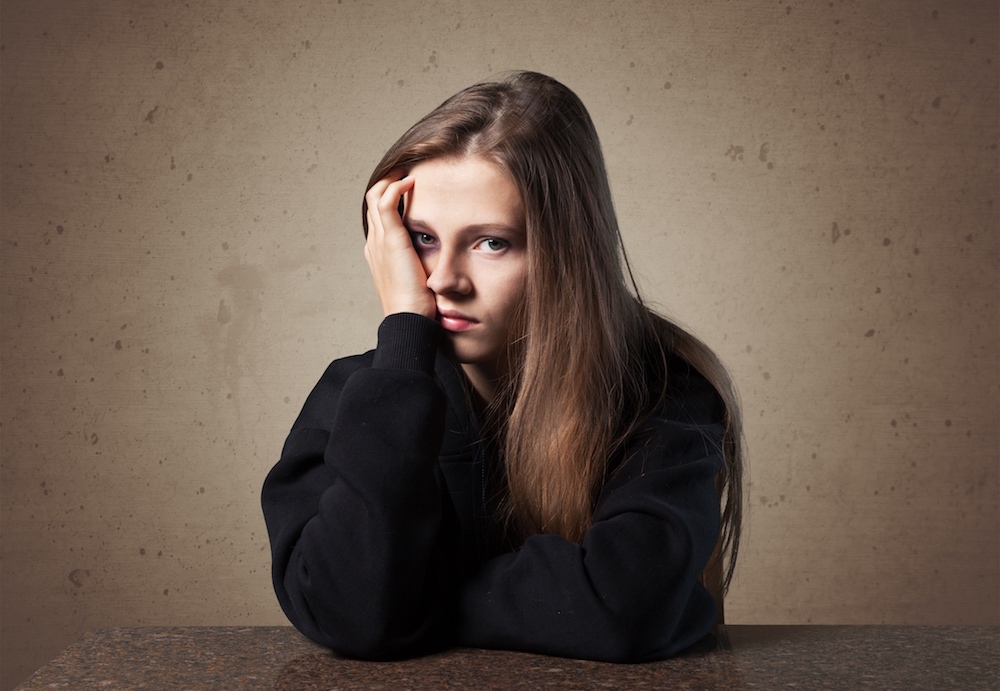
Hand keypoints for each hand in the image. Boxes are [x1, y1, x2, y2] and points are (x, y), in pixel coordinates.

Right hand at [364, 174, 435, 318]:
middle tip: (411, 171)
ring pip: (376, 195)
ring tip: (411, 169)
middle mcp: (374, 244)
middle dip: (391, 182)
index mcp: (379, 253)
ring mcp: (379, 241)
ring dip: (393, 178)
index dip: (392, 197)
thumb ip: (427, 265)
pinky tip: (414, 180)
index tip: (413, 187)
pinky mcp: (390, 240)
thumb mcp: (422, 281)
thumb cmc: (420, 307)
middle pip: (373, 200)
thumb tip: (446, 263)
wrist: (411, 321)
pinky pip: (386, 202)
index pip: (379, 214)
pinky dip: (396, 186)